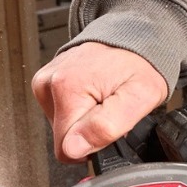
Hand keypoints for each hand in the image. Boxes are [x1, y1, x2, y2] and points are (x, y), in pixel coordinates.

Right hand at [32, 42, 167, 161]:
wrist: (134, 37)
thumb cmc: (140, 64)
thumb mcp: (140, 98)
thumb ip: (106, 127)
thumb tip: (73, 149)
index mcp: (67, 89)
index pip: (67, 150)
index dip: (93, 145)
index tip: (110, 127)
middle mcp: (49, 84)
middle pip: (64, 139)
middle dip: (90, 133)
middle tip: (110, 110)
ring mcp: (45, 83)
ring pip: (63, 128)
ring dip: (85, 121)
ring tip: (104, 100)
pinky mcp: (46, 83)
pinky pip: (61, 114)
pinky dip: (80, 110)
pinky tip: (94, 95)